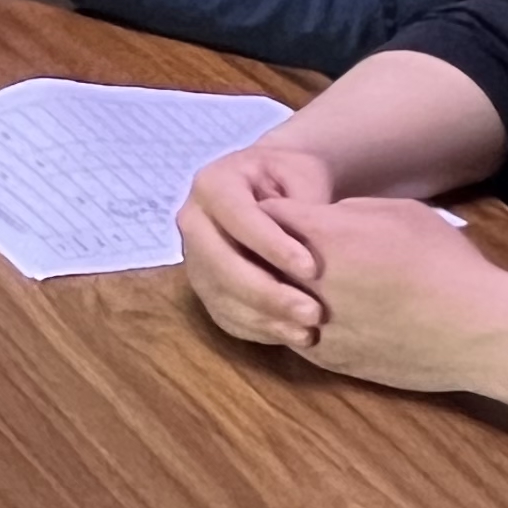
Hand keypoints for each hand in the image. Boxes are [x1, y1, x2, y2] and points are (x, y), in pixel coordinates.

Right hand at [178, 135, 343, 347]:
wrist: (273, 187)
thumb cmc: (291, 175)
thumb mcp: (302, 172)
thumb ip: (306, 202)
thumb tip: (314, 242)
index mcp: (212, 184)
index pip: (237, 217)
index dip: (271, 245)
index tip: (312, 269)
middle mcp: (193, 221)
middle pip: (220, 264)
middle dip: (267, 292)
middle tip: (313, 312)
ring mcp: (195, 258)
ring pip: (221, 295)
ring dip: (265, 318)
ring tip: (308, 330)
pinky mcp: (205, 287)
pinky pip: (225, 315)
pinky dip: (259, 330)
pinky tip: (293, 336)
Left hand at [262, 197, 507, 394]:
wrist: (477, 331)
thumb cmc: (445, 263)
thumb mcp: (397, 213)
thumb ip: (347, 213)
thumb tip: (322, 220)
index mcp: (323, 237)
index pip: (265, 216)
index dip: (272, 212)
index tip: (282, 213)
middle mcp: (307, 283)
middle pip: (257, 261)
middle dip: (264, 252)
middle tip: (274, 247)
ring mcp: (315, 326)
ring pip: (268, 304)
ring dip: (275, 293)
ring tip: (291, 283)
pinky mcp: (328, 359)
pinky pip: (292, 337)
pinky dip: (294, 325)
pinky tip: (313, 316)